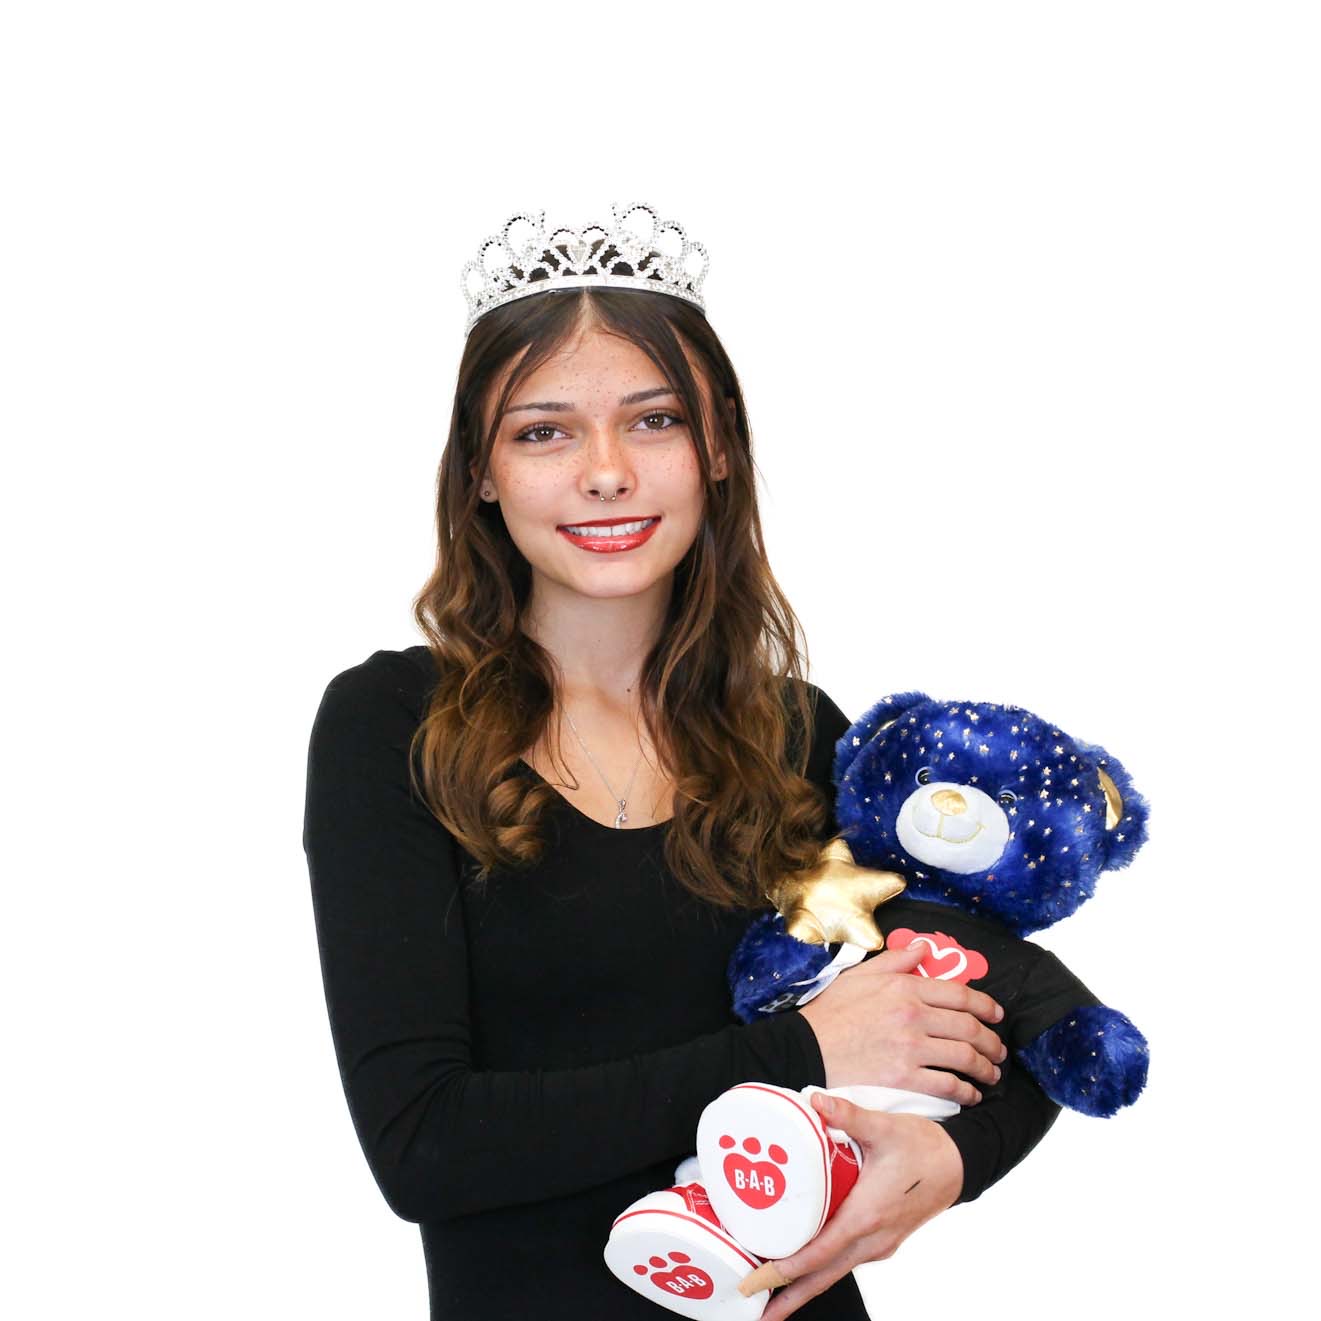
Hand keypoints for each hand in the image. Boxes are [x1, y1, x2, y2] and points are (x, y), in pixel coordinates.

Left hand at [739, 1092, 962, 1318]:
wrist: (960, 1163)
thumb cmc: (923, 1147)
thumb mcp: (884, 1127)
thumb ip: (848, 1115)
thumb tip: (816, 1101)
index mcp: (868, 1215)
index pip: (821, 1252)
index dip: (787, 1268)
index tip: (760, 1279)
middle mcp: (873, 1238)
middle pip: (823, 1276)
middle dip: (789, 1295)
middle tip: (756, 1306)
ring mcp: (879, 1243)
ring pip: (834, 1271)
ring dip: (803, 1285)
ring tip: (771, 1293)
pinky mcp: (882, 1240)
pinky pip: (846, 1260)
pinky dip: (821, 1268)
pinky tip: (804, 1263)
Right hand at [798, 938, 1005, 1103]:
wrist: (805, 1049)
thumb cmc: (830, 1013)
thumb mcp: (859, 975)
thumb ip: (895, 961)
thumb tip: (922, 949)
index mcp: (904, 988)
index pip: (960, 994)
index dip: (986, 1005)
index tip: (996, 1015)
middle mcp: (913, 1016)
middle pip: (968, 1027)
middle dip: (991, 1041)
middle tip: (998, 1050)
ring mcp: (910, 1049)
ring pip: (964, 1057)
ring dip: (985, 1067)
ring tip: (991, 1073)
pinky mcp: (904, 1079)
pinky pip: (947, 1085)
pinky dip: (965, 1092)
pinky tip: (970, 1095)